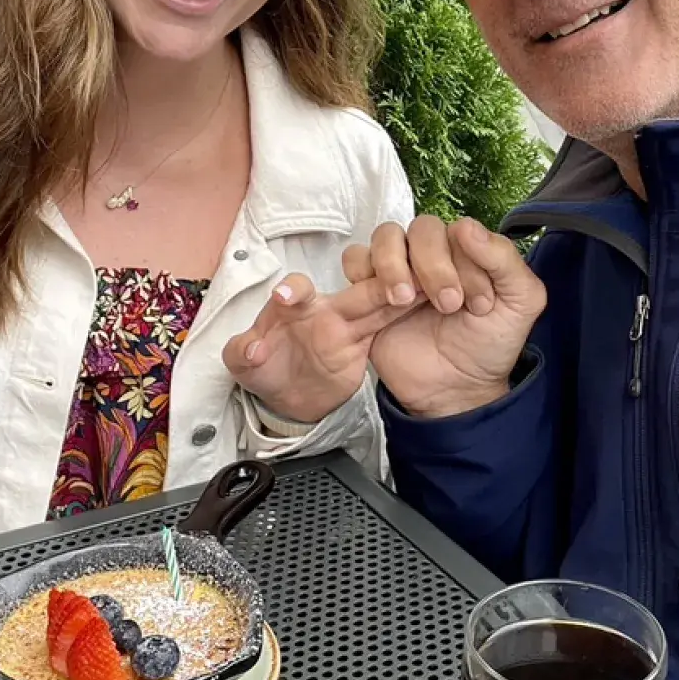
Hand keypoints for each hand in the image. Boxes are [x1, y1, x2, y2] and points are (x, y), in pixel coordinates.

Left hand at [222, 272, 417, 423]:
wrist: (289, 396)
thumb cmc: (265, 367)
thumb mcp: (242, 365)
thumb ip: (241, 353)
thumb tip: (253, 349)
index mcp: (292, 309)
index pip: (297, 291)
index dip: (294, 290)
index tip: (287, 298)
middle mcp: (324, 309)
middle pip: (354, 291)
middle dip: (375, 283)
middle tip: (392, 284)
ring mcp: (349, 323)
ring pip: (381, 303)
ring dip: (402, 294)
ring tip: (426, 287)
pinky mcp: (366, 339)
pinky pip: (392, 320)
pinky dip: (412, 310)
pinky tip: (437, 300)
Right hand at [346, 216, 545, 417]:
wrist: (455, 391)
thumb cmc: (489, 345)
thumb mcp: (520, 303)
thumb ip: (506, 262)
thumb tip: (466, 227)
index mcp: (468, 251)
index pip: (458, 231)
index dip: (467, 264)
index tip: (479, 305)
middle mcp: (432, 254)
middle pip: (421, 229)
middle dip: (434, 265)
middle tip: (448, 305)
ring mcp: (399, 270)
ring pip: (385, 236)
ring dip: (394, 264)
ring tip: (405, 301)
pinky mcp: (369, 290)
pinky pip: (354, 260)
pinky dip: (363, 273)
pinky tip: (383, 302)